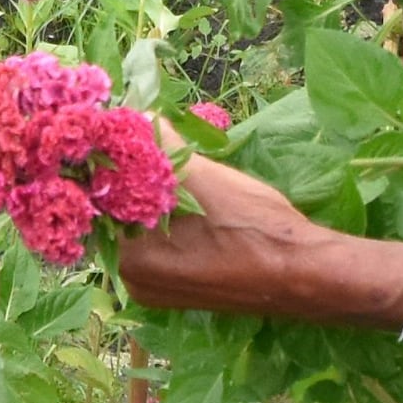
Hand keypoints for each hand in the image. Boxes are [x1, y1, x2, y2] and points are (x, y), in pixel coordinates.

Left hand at [113, 159, 402, 327]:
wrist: (303, 274)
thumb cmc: (254, 227)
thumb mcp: (206, 178)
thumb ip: (163, 146)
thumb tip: (136, 112)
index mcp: (130, 259)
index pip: (99, 202)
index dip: (109, 164)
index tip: (122, 137)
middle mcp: (133, 281)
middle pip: (117, 216)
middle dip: (131, 179)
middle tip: (150, 145)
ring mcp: (155, 290)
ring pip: (139, 229)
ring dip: (150, 198)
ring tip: (172, 168)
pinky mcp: (179, 290)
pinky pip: (158, 246)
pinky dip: (166, 221)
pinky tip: (187, 201)